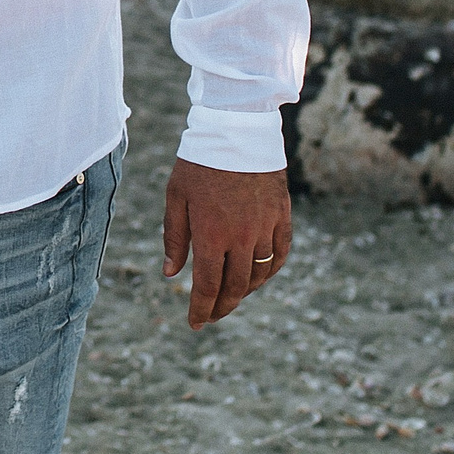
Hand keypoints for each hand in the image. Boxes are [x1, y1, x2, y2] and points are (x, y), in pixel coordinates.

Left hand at [161, 160, 291, 328]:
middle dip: (222, 307)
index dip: (201, 309)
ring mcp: (266, 227)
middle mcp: (242, 236)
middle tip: (211, 316)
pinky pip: (280, 254)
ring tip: (230, 296)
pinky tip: (258, 277)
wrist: (237, 129)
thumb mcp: (176, 197)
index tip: (195, 323)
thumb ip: (175, 238)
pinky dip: (270, 271)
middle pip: (235, 287)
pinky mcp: (282, 215)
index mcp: (211, 233)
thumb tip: (171, 273)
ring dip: (244, 291)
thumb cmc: (199, 162)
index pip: (208, 286)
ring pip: (259, 274)